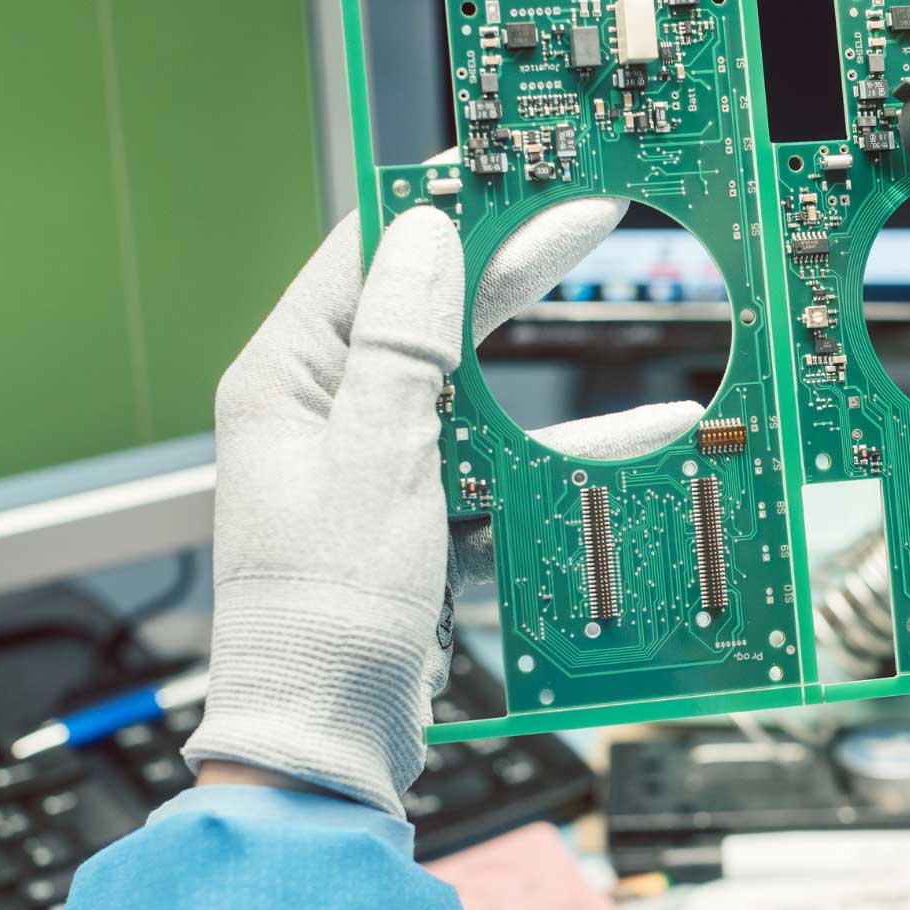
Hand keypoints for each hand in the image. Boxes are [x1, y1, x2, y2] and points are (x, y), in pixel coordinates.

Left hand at [185, 187, 699, 815]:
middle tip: (575, 212)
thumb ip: (404, 347)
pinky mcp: (405, 510)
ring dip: (532, 348)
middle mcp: (315, 410)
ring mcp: (362, 461)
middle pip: (419, 307)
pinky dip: (546, 437)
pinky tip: (626, 426)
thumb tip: (426, 236)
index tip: (500, 167)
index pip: (360, 256)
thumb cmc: (323, 617)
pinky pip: (482, 447)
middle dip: (499, 261)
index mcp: (282, 381)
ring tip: (598, 291)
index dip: (435, 205)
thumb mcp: (377, 461)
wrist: (325, 741)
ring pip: (460, 376)